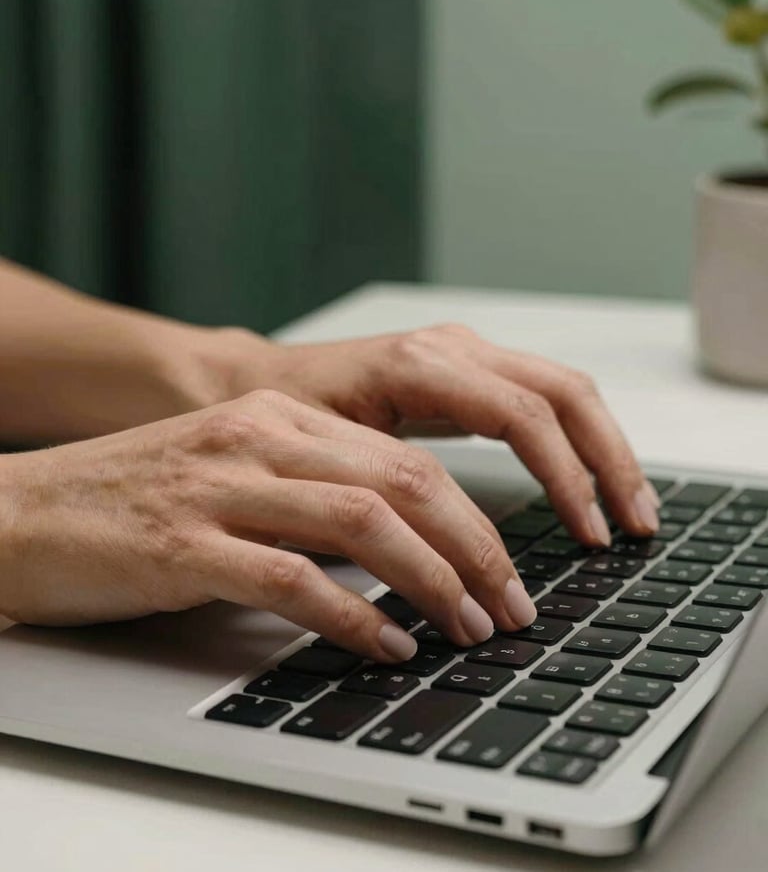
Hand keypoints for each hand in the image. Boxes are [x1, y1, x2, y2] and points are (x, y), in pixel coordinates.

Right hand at [0, 390, 539, 659]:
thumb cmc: (134, 499)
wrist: (21, 511)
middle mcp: (258, 439)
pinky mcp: (184, 544)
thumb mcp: (237, 472)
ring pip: (363, 522)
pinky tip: (385, 646)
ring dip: (431, 581)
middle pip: (404, 481)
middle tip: (509, 605)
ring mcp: (221, 487)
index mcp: (279, 418)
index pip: (406, 457)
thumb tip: (403, 546)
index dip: (472, 517)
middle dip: (474, 549)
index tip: (505, 569)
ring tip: (467, 628)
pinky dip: (351, 617)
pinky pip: (292, 578)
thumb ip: (312, 492)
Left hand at [206, 323, 659, 541]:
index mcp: (420, 366)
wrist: (251, 384)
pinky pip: (539, 395)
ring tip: (629, 509)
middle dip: (607, 461)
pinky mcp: (462, 369)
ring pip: (562, 389)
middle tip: (634, 527)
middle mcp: (451, 349)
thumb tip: (444, 569)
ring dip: (602, 448)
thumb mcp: (326, 460)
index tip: (589, 536)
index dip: (567, 478)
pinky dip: (573, 438)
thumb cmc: (279, 422)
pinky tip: (585, 479)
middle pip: (564, 393)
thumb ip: (387, 500)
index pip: (525, 415)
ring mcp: (461, 352)